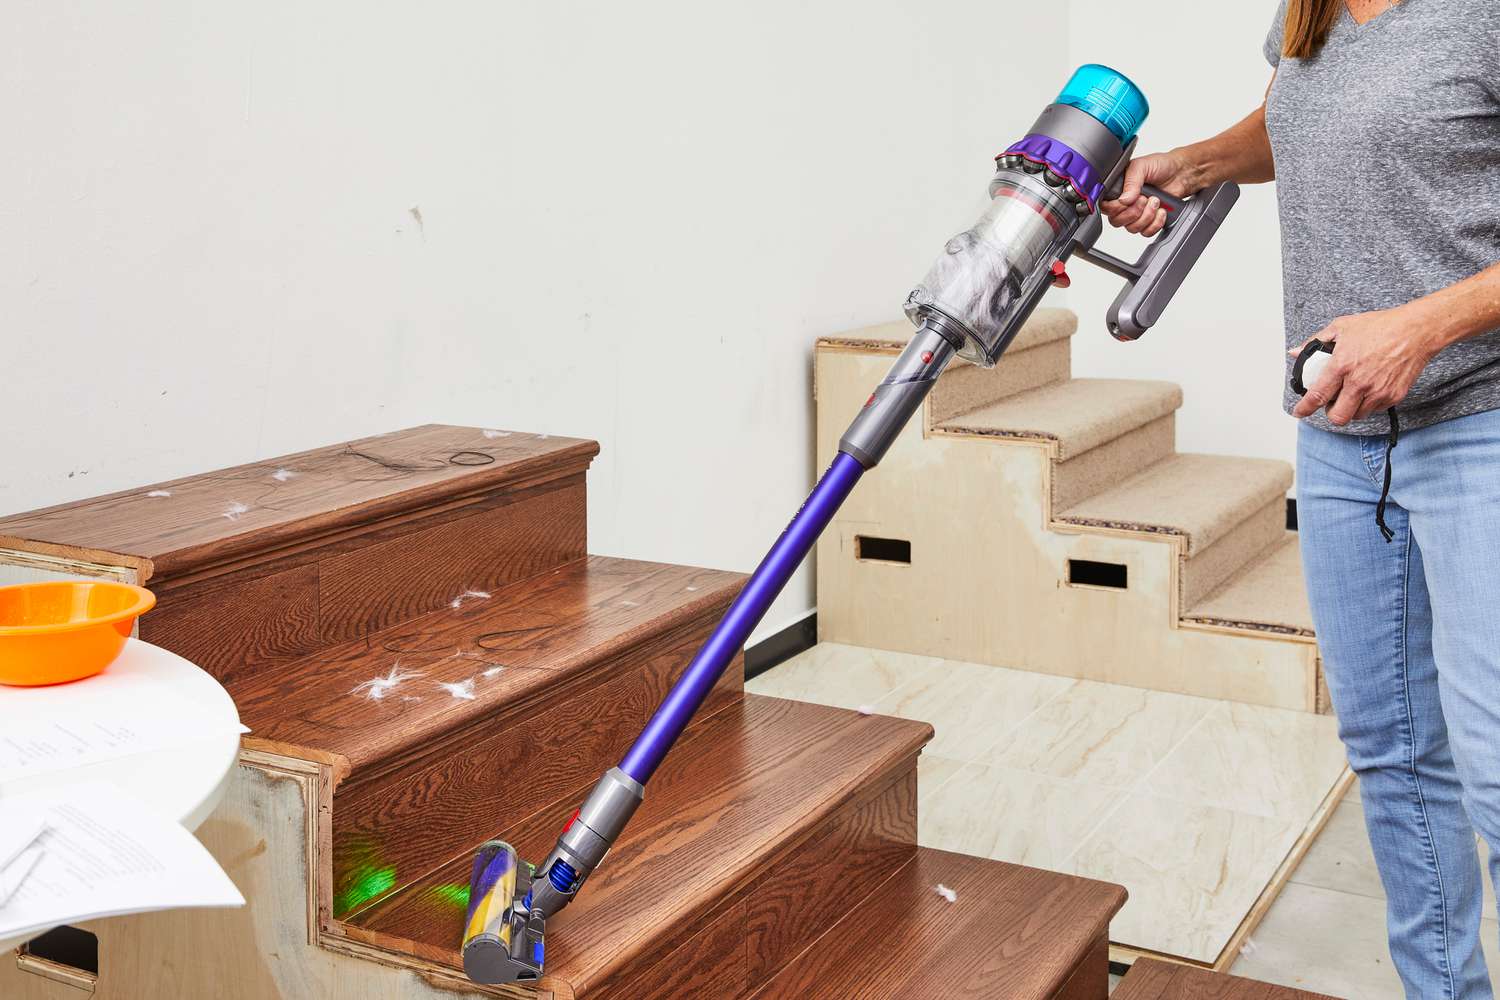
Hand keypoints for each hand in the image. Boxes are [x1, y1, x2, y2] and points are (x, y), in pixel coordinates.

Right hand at [1100, 150, 1195, 237]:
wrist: (1181, 172)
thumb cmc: (1161, 166)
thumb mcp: (1141, 166)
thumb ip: (1130, 182)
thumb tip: (1123, 199)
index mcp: (1118, 190)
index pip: (1106, 207)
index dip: (1115, 208)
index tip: (1129, 199)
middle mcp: (1125, 203)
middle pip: (1117, 221)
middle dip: (1134, 211)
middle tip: (1144, 198)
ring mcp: (1137, 214)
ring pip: (1132, 228)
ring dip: (1146, 216)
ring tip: (1156, 201)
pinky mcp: (1149, 221)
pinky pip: (1146, 232)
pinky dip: (1155, 223)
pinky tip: (1161, 211)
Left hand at [1290, 306, 1437, 424]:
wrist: (1416, 330)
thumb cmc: (1381, 326)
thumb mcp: (1342, 327)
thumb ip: (1315, 342)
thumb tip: (1295, 352)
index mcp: (1342, 365)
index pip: (1317, 396)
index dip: (1304, 408)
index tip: (1298, 412)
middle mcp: (1359, 382)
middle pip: (1337, 417)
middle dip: (1330, 413)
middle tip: (1331, 402)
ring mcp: (1378, 391)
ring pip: (1356, 415)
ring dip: (1350, 408)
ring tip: (1352, 392)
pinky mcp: (1394, 396)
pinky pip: (1375, 410)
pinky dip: (1368, 403)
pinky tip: (1369, 388)